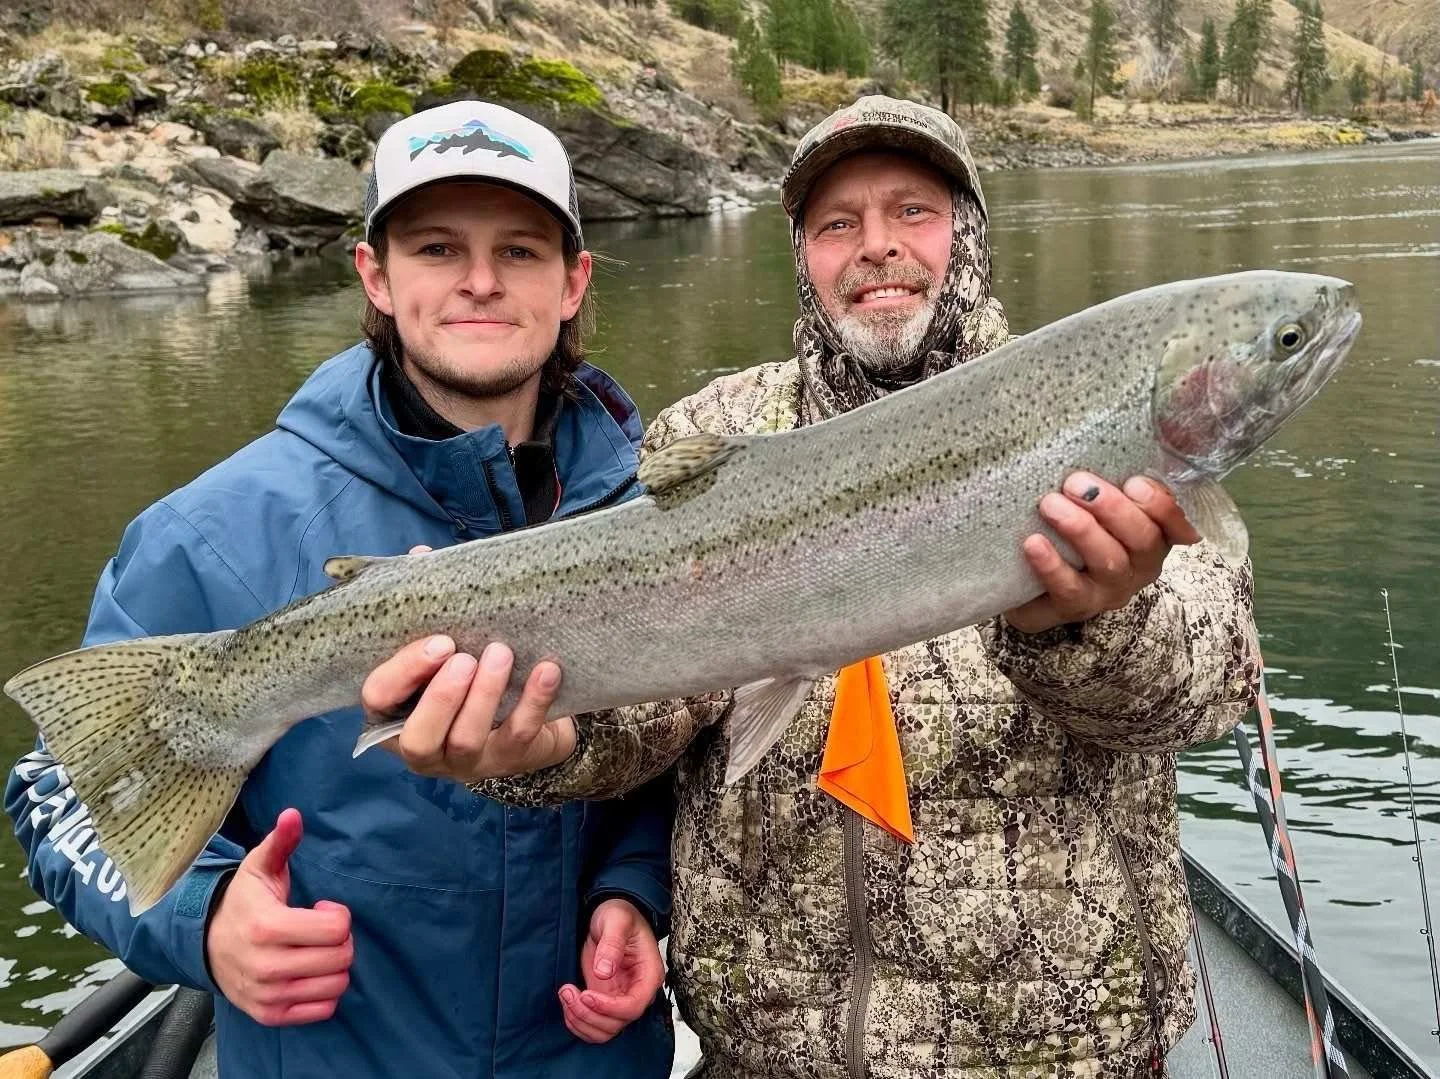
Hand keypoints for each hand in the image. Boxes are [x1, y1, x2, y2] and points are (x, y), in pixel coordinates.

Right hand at [205, 809, 353, 1025]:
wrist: (207, 944)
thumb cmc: (244, 901)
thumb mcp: (259, 866)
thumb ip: (281, 842)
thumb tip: (293, 814)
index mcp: (267, 927)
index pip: (337, 928)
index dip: (337, 913)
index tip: (321, 907)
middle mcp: (267, 966)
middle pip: (341, 957)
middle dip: (340, 939)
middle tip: (321, 929)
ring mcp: (268, 995)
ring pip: (337, 985)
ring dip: (335, 966)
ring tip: (314, 950)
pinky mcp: (270, 1015)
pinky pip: (322, 1010)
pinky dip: (324, 991)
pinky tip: (309, 972)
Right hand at [359, 547, 576, 782]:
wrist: (528, 722)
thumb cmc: (471, 676)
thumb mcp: (446, 648)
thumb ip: (431, 608)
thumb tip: (422, 556)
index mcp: (396, 714)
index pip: (378, 698)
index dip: (402, 671)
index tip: (437, 641)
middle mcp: (424, 747)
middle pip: (418, 738)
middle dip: (440, 697)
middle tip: (464, 656)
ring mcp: (466, 762)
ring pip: (466, 740)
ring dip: (485, 695)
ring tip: (501, 654)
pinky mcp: (509, 760)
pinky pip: (519, 736)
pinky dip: (534, 702)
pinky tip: (547, 670)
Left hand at [559, 899, 664, 1043]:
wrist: (609, 914)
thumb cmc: (619, 914)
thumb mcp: (616, 921)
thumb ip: (612, 944)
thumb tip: (604, 971)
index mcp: (648, 974)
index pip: (634, 1006)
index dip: (610, 1008)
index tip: (587, 995)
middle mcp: (637, 992)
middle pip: (617, 1023)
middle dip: (589, 1014)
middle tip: (569, 992)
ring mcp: (620, 998)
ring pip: (604, 1030)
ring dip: (581, 1020)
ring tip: (566, 994)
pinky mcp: (604, 1000)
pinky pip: (593, 1025)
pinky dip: (577, 1022)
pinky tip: (567, 1002)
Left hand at [1003, 472, 1199, 634]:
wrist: (1028, 585)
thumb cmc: (1069, 533)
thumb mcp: (1093, 503)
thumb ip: (1107, 480)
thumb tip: (1110, 431)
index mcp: (1152, 536)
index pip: (1175, 522)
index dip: (1161, 504)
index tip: (1134, 482)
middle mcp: (1139, 565)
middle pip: (1142, 539)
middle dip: (1111, 508)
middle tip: (1075, 483)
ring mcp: (1109, 590)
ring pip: (1109, 561)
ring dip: (1081, 529)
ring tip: (1050, 504)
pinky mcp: (1076, 607)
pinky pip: (1070, 588)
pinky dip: (1052, 565)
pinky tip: (1033, 543)